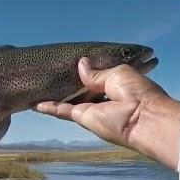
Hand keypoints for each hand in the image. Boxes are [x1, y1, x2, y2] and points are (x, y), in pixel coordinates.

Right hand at [34, 57, 179, 169]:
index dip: (86, 68)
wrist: (143, 119)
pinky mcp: (83, 118)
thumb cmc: (136, 91)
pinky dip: (49, 107)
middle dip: (68, 80)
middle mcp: (103, 96)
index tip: (72, 61)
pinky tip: (36, 103)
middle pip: (82, 87)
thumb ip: (96, 72)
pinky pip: (62, 110)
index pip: (98, 74)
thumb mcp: (116, 72)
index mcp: (116, 82)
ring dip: (56, 94)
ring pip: (70, 99)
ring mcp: (92, 108)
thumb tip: (81, 64)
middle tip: (50, 71)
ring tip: (39, 84)